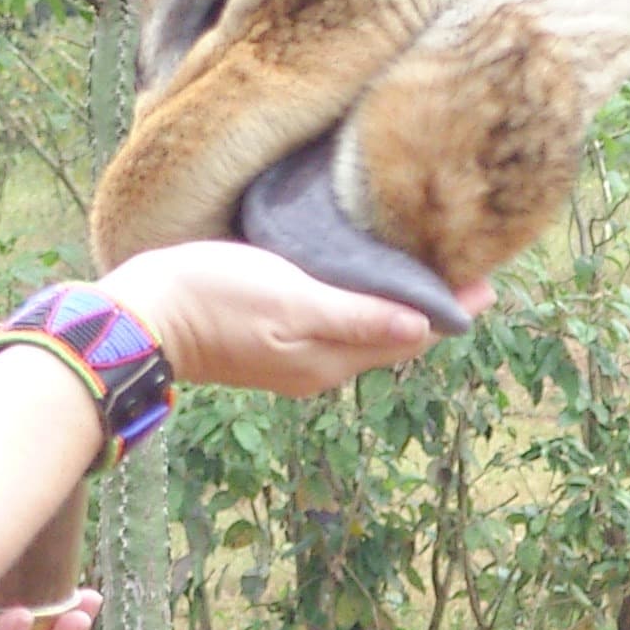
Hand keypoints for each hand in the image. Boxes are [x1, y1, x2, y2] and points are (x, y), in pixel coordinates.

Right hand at [97, 241, 494, 395]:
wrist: (141, 315)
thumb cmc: (214, 298)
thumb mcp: (291, 301)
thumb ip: (357, 317)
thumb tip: (426, 330)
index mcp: (332, 359)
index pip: (411, 337)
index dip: (450, 309)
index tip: (488, 279)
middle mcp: (321, 365)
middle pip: (393, 336)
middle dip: (431, 306)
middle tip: (466, 265)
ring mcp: (294, 354)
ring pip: (365, 328)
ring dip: (397, 302)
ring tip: (424, 264)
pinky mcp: (271, 335)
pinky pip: (335, 320)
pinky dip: (362, 299)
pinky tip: (361, 272)